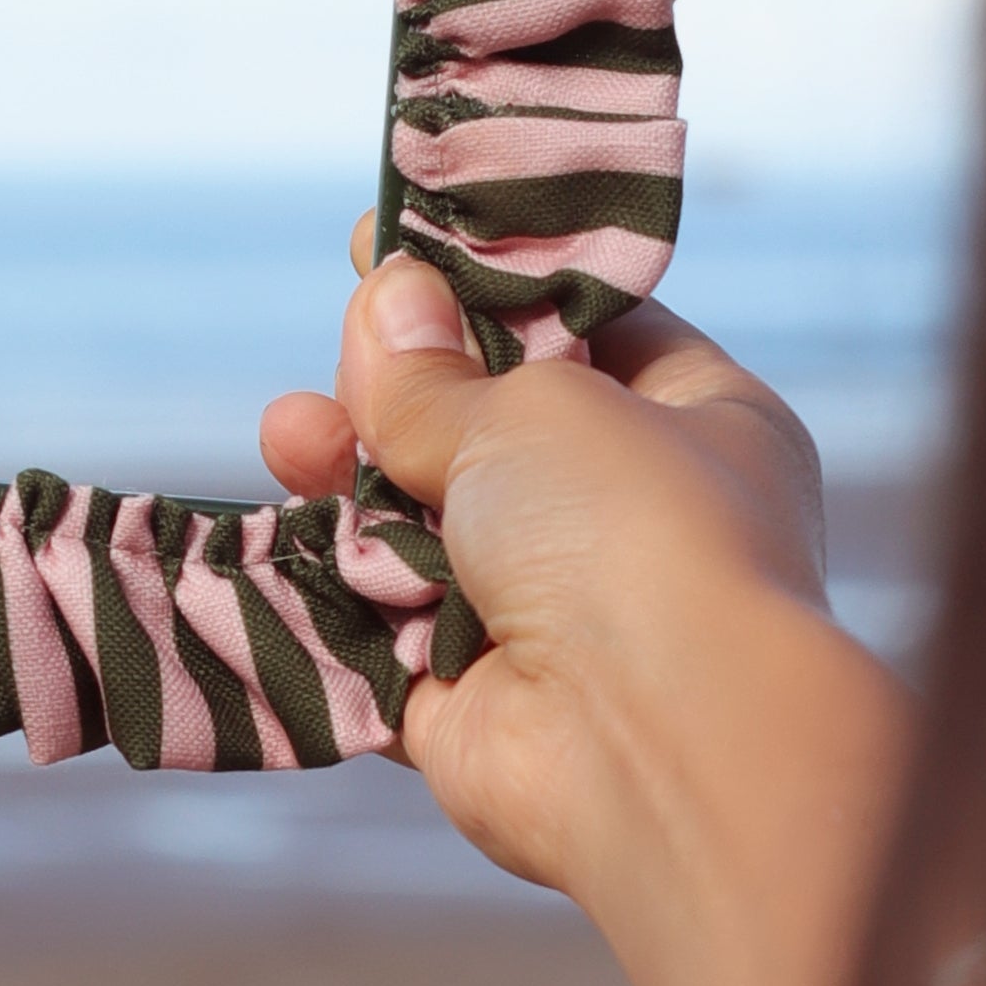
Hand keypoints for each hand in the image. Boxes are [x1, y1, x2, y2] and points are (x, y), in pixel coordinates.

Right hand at [261, 232, 912, 985]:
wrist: (655, 742)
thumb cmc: (635, 537)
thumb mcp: (534, 406)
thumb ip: (439, 371)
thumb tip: (388, 302)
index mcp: (702, 424)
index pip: (587, 332)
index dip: (486, 286)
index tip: (393, 242)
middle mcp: (634, 522)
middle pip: (486, 432)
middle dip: (399, 392)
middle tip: (347, 347)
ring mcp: (555, 619)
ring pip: (422, 531)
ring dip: (349, 482)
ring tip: (294, 435)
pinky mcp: (472, 705)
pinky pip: (380, 633)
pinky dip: (331, 591)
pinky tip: (283, 535)